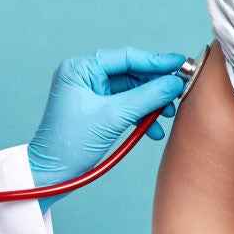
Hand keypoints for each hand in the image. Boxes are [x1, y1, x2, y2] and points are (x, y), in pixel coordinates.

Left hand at [27, 48, 187, 206]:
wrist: (52, 176)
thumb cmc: (71, 144)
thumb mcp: (114, 117)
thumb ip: (147, 97)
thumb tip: (175, 82)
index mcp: (80, 69)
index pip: (126, 57)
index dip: (156, 61)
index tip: (181, 63)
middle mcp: (85, 76)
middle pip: (132, 73)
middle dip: (156, 85)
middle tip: (181, 90)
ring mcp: (92, 93)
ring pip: (133, 90)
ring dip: (152, 102)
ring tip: (169, 113)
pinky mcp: (98, 110)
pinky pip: (128, 105)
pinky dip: (142, 115)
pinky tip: (154, 129)